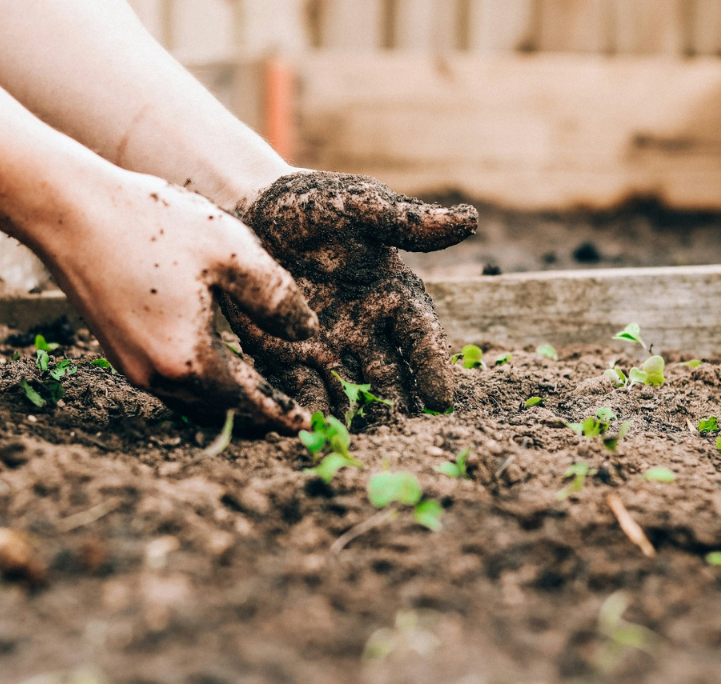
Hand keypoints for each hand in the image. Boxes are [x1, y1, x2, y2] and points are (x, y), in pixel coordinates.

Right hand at [42, 170, 316, 433]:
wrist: (68, 210)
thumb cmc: (151, 223)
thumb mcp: (231, 251)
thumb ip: (276, 297)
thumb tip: (307, 333)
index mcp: (188, 359)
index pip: (248, 401)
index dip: (281, 413)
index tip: (307, 425)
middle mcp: (156, 376)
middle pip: (219, 410)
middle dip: (257, 414)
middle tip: (290, 415)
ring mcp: (131, 366)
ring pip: (192, 400)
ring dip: (228, 402)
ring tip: (260, 394)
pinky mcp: (117, 351)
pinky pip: (170, 383)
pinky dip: (201, 384)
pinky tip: (217, 365)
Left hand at [222, 171, 477, 416]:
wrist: (250, 209)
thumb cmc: (313, 204)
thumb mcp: (359, 205)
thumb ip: (406, 221)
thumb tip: (470, 220)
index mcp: (392, 295)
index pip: (421, 337)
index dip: (432, 367)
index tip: (442, 399)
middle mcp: (366, 329)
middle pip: (389, 376)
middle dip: (397, 406)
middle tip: (403, 436)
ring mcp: (327, 347)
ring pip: (349, 391)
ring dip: (355, 417)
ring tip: (359, 443)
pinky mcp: (286, 356)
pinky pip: (301, 388)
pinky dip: (308, 409)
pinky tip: (310, 429)